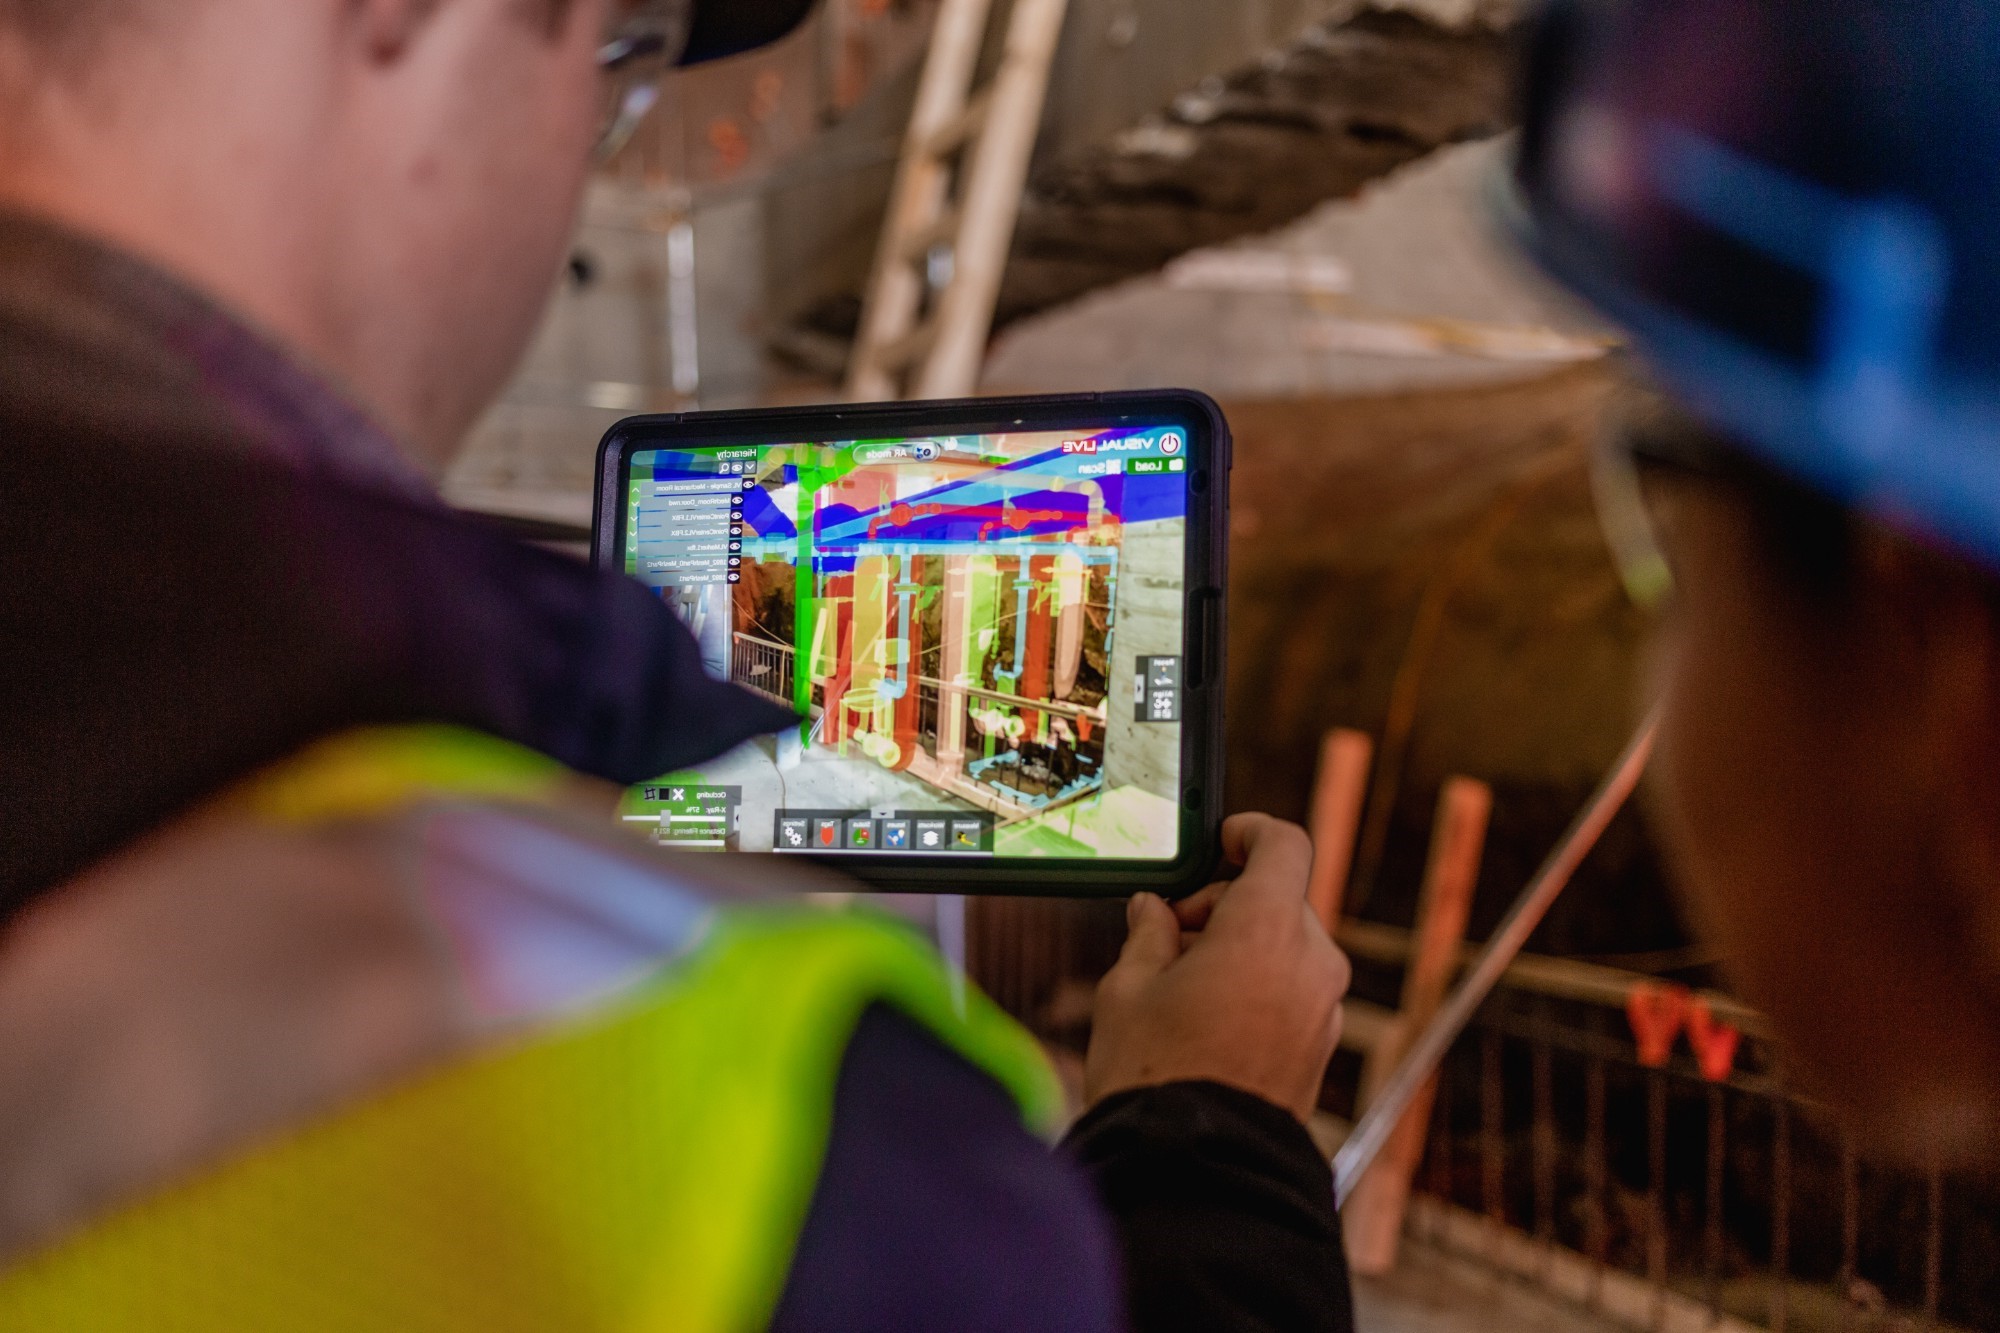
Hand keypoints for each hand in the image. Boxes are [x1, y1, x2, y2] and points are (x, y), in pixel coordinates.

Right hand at [1084, 814, 1351, 1123]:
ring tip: (1180, 983)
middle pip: (1278, 900)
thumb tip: (1154, 912)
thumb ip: (1148, 934)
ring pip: (1286, 946)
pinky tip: (1206, 1017)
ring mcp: (1323, 1009)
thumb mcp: (1128, 988)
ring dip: (1241, 946)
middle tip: (1169, 933)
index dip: (1250, 833)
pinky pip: (1293, 990)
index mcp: (1267, 932)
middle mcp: (1310, 963)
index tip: (1220, 841)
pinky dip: (1258, 984)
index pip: (1285, 846)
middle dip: (1224, 905)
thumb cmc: (1155, 1075)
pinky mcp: (1320, 1047)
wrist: (1195, 1170)